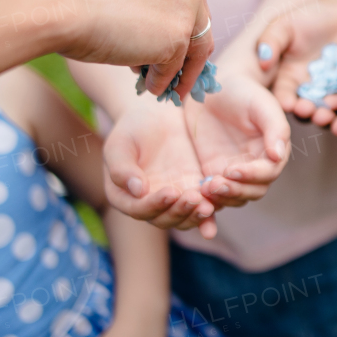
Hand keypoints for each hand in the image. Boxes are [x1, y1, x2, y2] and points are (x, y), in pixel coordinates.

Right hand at [41, 0, 214, 99]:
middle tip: (178, 70)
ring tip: (165, 86)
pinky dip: (163, 80)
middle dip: (186, 46)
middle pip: (198, 16)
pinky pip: (174, 66)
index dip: (179, 18)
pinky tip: (150, 88)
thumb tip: (156, 30)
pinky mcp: (178, 34)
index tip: (176, 39)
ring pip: (193, 44)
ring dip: (180, 68)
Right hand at [103, 98, 216, 235]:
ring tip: (207, 207)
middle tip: (194, 199)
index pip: (138, 209)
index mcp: (124, 197)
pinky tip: (216, 211)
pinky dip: (208, 215)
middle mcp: (148, 205)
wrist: (155, 116)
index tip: (170, 192)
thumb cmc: (130, 130)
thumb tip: (138, 192)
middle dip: (179, 212)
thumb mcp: (120, 145)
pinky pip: (200, 208)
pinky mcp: (192, 192)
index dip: (154, 205)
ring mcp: (172, 201)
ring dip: (195, 217)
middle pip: (163, 219)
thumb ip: (123, 169)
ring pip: (183, 219)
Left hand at [186, 69, 290, 210]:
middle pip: (253, 191)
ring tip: (204, 188)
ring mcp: (235, 171)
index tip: (232, 170)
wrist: (215, 88)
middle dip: (235, 191)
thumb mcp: (262, 105)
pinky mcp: (214, 171)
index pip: (268, 173)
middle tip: (214, 185)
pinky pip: (214, 192)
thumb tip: (278, 156)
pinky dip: (207, 197)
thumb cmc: (243, 92)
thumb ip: (275, 128)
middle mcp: (256, 165)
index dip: (252, 175)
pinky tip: (195, 192)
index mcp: (273, 151)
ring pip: (234, 196)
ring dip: (221, 197)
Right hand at [256, 2, 336, 125]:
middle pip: (309, 107)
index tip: (289, 104)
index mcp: (290, 80)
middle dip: (312, 112)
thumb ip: (272, 40)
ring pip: (333, 107)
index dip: (286, 101)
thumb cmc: (309, 16)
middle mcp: (311, 91)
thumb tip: (262, 61)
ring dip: (334, 112)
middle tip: (315, 113)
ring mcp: (334, 91)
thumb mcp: (285, 24)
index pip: (284, 95)